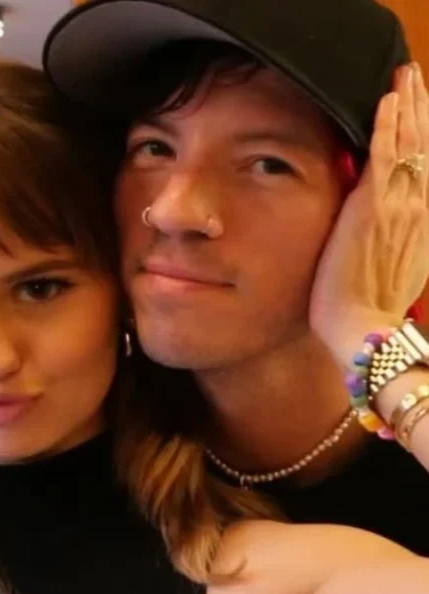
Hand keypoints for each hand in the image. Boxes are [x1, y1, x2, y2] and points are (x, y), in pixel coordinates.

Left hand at [309, 63, 428, 367]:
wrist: (363, 327)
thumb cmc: (373, 305)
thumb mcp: (400, 266)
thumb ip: (400, 236)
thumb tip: (391, 220)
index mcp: (423, 219)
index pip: (426, 164)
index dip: (423, 131)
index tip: (419, 105)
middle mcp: (418, 206)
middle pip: (422, 145)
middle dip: (419, 106)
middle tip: (413, 73)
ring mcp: (398, 204)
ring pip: (406, 144)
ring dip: (405, 105)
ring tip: (403, 75)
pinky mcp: (372, 208)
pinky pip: (383, 157)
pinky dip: (386, 127)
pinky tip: (385, 102)